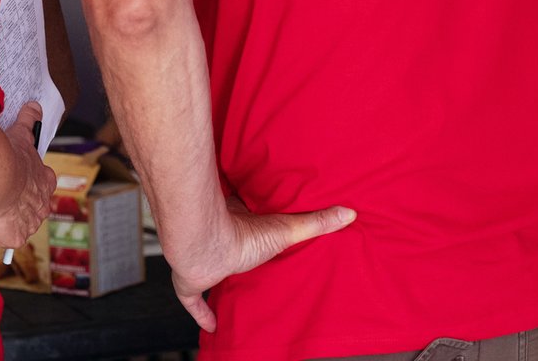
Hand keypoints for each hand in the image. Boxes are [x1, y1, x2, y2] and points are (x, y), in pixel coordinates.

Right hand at [0, 102, 55, 247]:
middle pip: (34, 207)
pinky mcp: (16, 237)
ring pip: (21, 224)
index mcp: (44, 181)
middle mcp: (42, 204)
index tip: (20, 180)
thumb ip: (29, 122)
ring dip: (10, 220)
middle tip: (3, 198)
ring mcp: (30, 222)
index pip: (43, 184)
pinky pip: (6, 239)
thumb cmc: (11, 157)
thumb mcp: (22, 135)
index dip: (32, 183)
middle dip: (22, 204)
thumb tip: (35, 106)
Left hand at [171, 197, 355, 332]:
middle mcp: (217, 238)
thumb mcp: (284, 229)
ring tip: (231, 286)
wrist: (203, 244)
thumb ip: (315, 222)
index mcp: (238, 220)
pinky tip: (212, 324)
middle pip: (224, 242)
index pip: (244, 218)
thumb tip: (347, 212)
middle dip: (234, 250)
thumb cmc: (239, 232)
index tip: (258, 229)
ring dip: (216, 275)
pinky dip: (201, 311)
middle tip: (248, 263)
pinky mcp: (190, 282)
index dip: (251, 224)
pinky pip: (193, 299)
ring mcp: (202, 260)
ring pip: (207, 267)